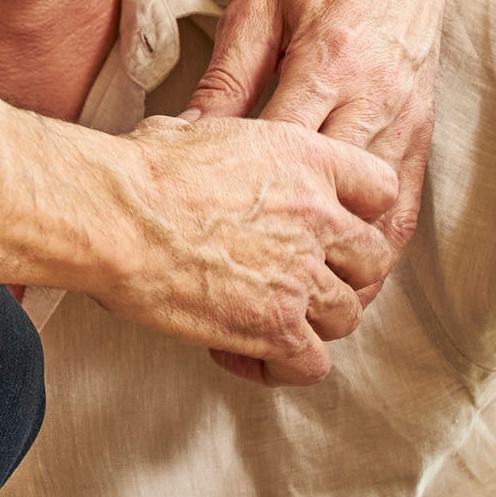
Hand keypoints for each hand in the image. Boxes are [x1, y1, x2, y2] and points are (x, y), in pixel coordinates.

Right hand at [95, 111, 394, 383]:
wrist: (115, 217)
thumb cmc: (140, 170)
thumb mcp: (194, 131)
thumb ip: (225, 141)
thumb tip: (201, 133)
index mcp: (304, 158)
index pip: (380, 187)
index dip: (362, 209)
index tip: (337, 221)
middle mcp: (317, 217)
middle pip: (373, 260)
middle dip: (345, 272)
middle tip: (307, 277)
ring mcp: (302, 276)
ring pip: (347, 316)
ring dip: (314, 321)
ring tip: (272, 318)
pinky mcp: (277, 327)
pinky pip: (312, 364)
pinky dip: (285, 365)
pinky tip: (251, 352)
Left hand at [189, 0, 442, 277]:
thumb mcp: (256, 10)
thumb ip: (228, 75)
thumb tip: (190, 133)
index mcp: (328, 61)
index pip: (284, 147)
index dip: (248, 199)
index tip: (204, 237)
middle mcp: (373, 95)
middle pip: (336, 192)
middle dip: (295, 245)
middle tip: (246, 290)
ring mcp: (404, 115)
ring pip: (379, 208)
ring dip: (344, 260)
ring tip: (299, 305)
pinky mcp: (421, 127)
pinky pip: (405, 198)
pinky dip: (381, 241)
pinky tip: (352, 273)